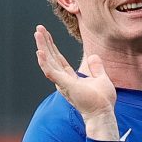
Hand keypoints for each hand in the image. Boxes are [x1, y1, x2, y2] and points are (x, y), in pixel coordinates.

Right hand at [34, 25, 118, 139]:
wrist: (103, 114)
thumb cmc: (102, 101)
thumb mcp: (101, 78)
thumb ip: (96, 68)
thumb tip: (93, 56)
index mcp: (71, 78)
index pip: (59, 59)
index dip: (53, 47)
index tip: (47, 34)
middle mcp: (64, 80)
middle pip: (51, 58)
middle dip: (45, 43)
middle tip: (38, 28)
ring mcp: (63, 83)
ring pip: (49, 62)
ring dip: (42, 47)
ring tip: (37, 33)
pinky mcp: (65, 86)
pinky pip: (52, 73)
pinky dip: (44, 63)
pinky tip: (39, 52)